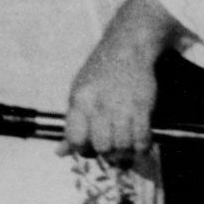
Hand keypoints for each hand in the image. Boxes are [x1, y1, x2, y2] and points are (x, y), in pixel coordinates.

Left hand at [60, 37, 158, 167]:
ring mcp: (122, 106)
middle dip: (106, 154)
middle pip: (102, 146)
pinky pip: (142, 139)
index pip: (75, 138)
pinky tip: (138, 144)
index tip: (88, 149)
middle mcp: (99, 105)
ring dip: (125, 154)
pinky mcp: (143, 107)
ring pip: (123, 146)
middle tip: (110, 150)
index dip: (81, 149)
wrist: (127, 49)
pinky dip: (141, 147)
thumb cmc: (100, 73)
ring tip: (124, 149)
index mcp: (79, 101)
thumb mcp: (78, 93)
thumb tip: (60, 152)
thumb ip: (72, 124)